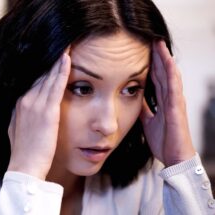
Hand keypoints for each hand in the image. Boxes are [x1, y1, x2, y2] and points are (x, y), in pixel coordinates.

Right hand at [7, 53, 70, 179]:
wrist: (25, 166)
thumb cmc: (23, 150)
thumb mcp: (15, 129)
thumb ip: (19, 115)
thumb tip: (21, 108)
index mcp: (19, 103)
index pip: (32, 80)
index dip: (42, 68)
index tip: (50, 57)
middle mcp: (25, 100)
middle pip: (40, 75)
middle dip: (51, 60)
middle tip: (61, 45)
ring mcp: (35, 104)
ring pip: (48, 77)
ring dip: (58, 61)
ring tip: (66, 47)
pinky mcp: (47, 111)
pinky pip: (56, 86)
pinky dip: (62, 72)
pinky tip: (67, 60)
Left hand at [140, 41, 195, 166]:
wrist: (174, 157)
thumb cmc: (163, 140)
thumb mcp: (147, 120)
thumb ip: (143, 108)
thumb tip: (133, 97)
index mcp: (163, 101)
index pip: (156, 78)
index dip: (151, 64)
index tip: (142, 50)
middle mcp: (170, 98)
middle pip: (163, 72)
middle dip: (157, 56)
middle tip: (150, 39)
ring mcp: (175, 101)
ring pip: (170, 75)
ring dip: (164, 59)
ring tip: (158, 44)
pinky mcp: (177, 108)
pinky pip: (174, 87)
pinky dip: (171, 73)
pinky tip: (168, 62)